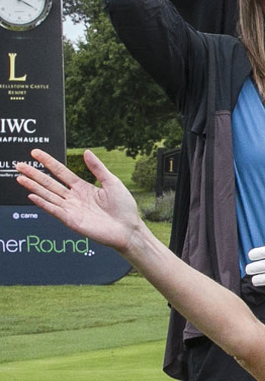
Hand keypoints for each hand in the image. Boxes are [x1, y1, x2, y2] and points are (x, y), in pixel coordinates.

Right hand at [17, 149, 145, 251]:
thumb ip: (97, 168)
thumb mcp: (112, 182)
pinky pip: (54, 210)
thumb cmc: (123, 207)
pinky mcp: (71, 220)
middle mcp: (74, 198)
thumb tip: (87, 151)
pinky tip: (32, 195)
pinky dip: (43, 203)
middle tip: (19, 164)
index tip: (35, 153)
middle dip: (34, 174)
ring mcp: (71, 209)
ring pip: (48, 195)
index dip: (48, 162)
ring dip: (33, 187)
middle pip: (50, 183)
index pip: (61, 172)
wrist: (129, 229)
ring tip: (20, 177)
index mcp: (83, 188)